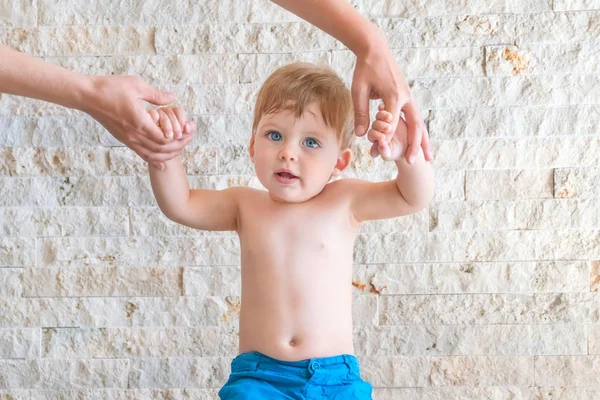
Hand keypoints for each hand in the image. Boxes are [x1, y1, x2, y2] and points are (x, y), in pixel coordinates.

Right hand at [81, 75, 192, 169]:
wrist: (87, 96)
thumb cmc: (110, 88)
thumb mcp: (136, 85)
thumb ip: (156, 95)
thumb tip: (173, 98)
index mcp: (140, 122)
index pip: (165, 138)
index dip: (178, 137)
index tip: (187, 130)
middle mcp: (134, 135)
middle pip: (161, 149)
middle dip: (178, 146)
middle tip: (189, 140)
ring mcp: (128, 139)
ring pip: (152, 155)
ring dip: (168, 155)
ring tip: (180, 150)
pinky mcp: (124, 139)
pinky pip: (141, 154)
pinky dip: (154, 159)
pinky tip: (162, 163)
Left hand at [352, 38, 432, 163]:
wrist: (375, 49)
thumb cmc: (364, 69)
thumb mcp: (358, 90)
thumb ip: (360, 113)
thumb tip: (361, 134)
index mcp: (393, 96)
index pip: (392, 124)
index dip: (386, 139)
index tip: (379, 151)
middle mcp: (406, 97)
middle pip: (415, 126)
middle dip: (415, 145)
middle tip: (413, 162)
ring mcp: (409, 96)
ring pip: (420, 122)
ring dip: (423, 141)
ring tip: (428, 157)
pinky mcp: (408, 95)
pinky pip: (416, 117)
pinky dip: (419, 131)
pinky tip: (421, 142)